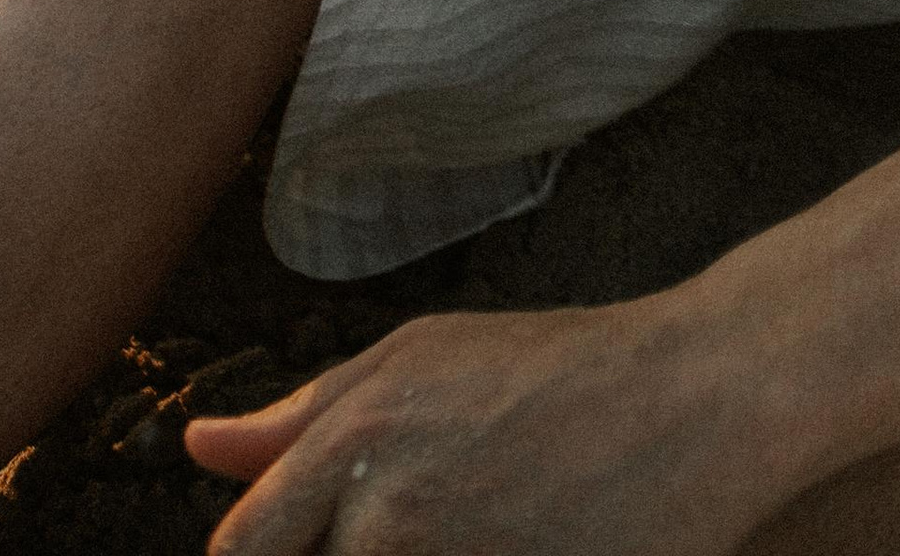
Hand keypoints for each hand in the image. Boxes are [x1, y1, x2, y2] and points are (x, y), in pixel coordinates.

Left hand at [188, 301, 767, 555]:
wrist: (698, 398)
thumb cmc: (557, 369)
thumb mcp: (418, 362)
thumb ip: (303, 417)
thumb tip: (201, 448)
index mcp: (353, 445)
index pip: (243, 554)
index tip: (305, 550)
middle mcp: (386, 520)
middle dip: (342, 555)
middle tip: (432, 519)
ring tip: (480, 524)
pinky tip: (507, 541)